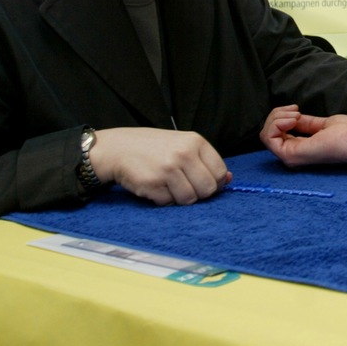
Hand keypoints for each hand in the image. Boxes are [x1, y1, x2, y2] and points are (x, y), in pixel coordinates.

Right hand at [88, 127, 230, 205]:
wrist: (118, 148)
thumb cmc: (154, 148)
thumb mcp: (182, 144)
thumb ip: (205, 161)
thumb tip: (228, 179)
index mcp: (195, 142)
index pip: (220, 172)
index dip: (215, 183)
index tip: (204, 183)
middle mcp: (184, 154)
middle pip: (207, 189)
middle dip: (198, 194)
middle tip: (185, 187)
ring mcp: (168, 169)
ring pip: (189, 199)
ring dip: (179, 198)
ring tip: (168, 186)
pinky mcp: (153, 184)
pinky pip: (168, 203)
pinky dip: (163, 200)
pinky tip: (155, 187)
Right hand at [259, 105, 346, 166]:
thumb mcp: (323, 124)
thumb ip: (307, 123)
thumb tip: (295, 118)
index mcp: (301, 148)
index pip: (277, 133)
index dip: (282, 116)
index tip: (297, 109)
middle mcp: (293, 155)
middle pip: (268, 133)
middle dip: (276, 114)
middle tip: (295, 110)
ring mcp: (290, 157)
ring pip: (265, 134)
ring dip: (276, 117)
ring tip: (295, 114)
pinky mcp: (290, 156)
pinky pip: (268, 138)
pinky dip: (276, 123)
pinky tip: (292, 119)